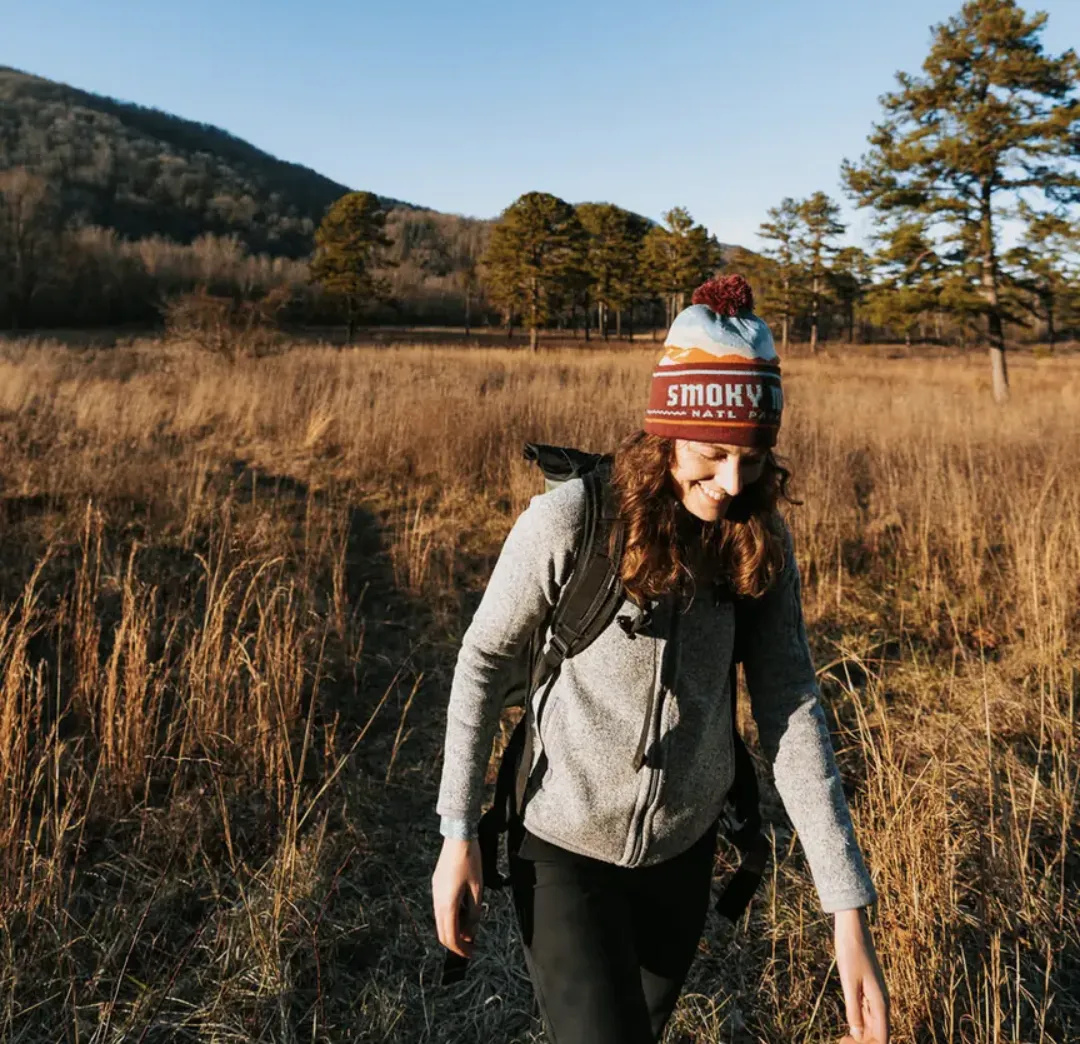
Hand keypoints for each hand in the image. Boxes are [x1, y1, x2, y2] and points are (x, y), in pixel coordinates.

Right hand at [432, 837, 483, 958]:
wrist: (458, 837)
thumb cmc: (470, 862)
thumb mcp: (478, 889)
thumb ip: (474, 913)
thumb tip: (471, 933)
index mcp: (448, 903)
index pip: (450, 936)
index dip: (460, 949)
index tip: (470, 954)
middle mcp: (437, 901)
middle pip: (442, 932)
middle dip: (455, 943)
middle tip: (470, 947)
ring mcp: (435, 892)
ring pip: (440, 920)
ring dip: (453, 929)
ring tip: (470, 928)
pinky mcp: (436, 885)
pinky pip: (441, 908)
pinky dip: (450, 917)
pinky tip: (463, 912)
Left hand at [834, 907, 889, 1043]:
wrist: (853, 929)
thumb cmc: (851, 953)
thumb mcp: (849, 983)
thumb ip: (854, 1009)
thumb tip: (857, 1035)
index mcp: (881, 1003)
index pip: (882, 1038)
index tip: (845, 1040)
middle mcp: (882, 1002)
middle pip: (878, 1034)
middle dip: (863, 1042)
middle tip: (841, 1040)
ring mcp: (875, 996)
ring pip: (873, 1026)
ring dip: (861, 1035)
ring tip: (843, 1038)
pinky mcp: (868, 990)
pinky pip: (868, 1014)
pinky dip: (860, 1023)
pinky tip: (849, 1025)